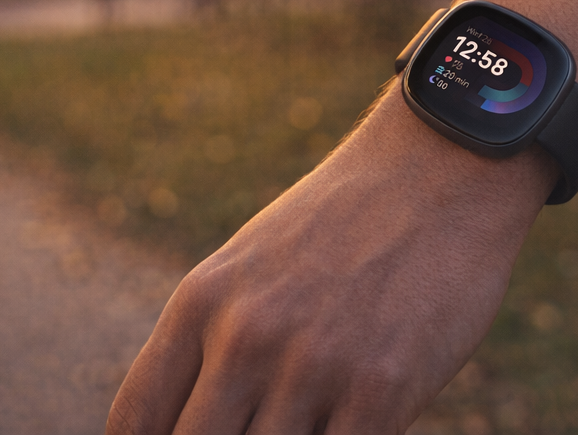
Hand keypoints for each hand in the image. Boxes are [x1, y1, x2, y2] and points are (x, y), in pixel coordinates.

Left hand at [107, 86, 558, 434]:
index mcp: (203, 302)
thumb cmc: (348, 223)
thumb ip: (214, 339)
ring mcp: (313, 366)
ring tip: (307, 422)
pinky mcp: (382, 390)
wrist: (442, 169)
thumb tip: (192, 419)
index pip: (136, 422)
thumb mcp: (254, 264)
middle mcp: (246, 336)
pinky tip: (349, 427)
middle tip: (252, 428)